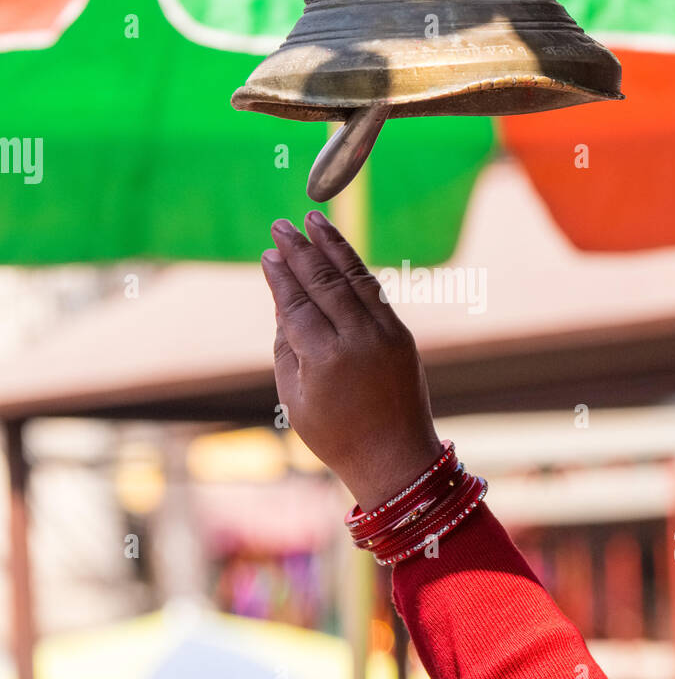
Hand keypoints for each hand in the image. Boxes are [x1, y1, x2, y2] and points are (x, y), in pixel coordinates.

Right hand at [262, 212, 441, 510]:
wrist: (394, 458)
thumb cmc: (335, 434)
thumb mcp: (294, 396)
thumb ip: (286, 343)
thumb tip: (282, 296)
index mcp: (325, 360)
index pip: (296, 305)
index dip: (281, 277)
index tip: (268, 253)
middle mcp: (358, 341)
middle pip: (324, 283)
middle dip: (302, 251)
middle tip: (281, 225)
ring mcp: (385, 335)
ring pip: (354, 279)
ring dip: (333, 246)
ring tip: (313, 220)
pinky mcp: (402, 335)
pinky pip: (374, 292)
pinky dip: (355, 269)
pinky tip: (339, 252)